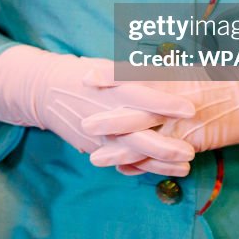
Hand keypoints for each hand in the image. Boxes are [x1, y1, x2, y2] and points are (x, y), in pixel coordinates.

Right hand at [0, 46, 196, 174]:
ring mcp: (102, 135)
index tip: (190, 109)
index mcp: (113, 89)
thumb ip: (139, 73)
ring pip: (134, 152)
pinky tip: (165, 171)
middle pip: (139, 132)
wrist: (47, 91)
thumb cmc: (87, 74)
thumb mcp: (111, 67)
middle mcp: (108, 114)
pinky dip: (142, 167)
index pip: (143, 95)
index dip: (166, 102)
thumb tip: (172, 70)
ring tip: (186, 167)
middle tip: (191, 150)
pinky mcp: (97, 147)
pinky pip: (122, 161)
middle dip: (165, 144)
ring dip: (160, 162)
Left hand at [82, 64, 238, 172]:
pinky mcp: (192, 141)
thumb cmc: (225, 80)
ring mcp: (183, 122)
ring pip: (144, 137)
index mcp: (174, 76)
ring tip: (93, 158)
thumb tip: (141, 72)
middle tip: (82, 122)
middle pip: (134, 108)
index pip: (137, 73)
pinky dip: (143, 164)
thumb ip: (168, 73)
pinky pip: (163, 156)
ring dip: (118, 149)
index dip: (110, 74)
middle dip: (107, 117)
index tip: (87, 74)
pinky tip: (125, 171)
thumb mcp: (194, 70)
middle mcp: (175, 98)